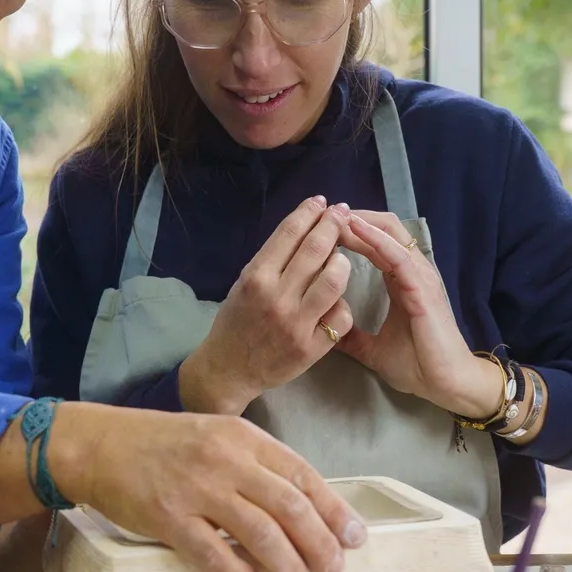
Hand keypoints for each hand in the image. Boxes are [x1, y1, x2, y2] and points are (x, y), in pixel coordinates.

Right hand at [43, 402, 368, 571]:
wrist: (101, 445)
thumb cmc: (162, 445)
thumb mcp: (217, 437)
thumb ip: (255, 465)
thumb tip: (300, 508)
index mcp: (244, 438)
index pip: (303, 475)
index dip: (334, 510)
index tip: (355, 538)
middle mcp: (226, 460)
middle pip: (289, 506)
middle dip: (319, 543)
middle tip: (331, 570)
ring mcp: (197, 488)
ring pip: (259, 532)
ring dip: (286, 565)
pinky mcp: (168, 517)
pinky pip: (212, 553)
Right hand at [178, 196, 353, 414]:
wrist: (229, 369)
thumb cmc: (236, 321)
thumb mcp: (244, 283)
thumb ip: (272, 259)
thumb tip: (305, 227)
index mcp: (256, 277)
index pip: (289, 233)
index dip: (309, 212)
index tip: (322, 202)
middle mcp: (276, 297)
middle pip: (315, 250)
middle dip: (333, 225)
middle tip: (342, 214)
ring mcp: (296, 323)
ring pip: (334, 279)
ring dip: (342, 262)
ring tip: (341, 258)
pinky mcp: (312, 347)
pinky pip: (341, 315)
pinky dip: (341, 304)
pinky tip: (335, 301)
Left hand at [333, 209, 504, 419]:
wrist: (446, 385)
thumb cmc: (417, 365)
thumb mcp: (372, 349)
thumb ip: (351, 336)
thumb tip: (326, 331)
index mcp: (402, 281)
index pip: (376, 242)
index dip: (352, 230)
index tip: (324, 225)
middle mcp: (413, 271)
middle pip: (385, 228)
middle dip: (355, 217)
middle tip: (326, 213)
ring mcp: (420, 276)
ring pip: (391, 234)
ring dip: (362, 222)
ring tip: (336, 215)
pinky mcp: (422, 288)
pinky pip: (398, 255)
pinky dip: (376, 239)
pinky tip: (355, 230)